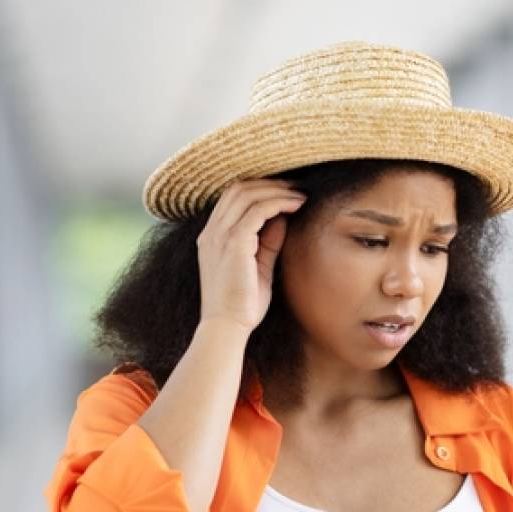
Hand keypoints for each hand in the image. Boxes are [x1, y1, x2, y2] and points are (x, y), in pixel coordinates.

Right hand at [196, 178, 305, 331]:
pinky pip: (258, 211)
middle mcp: (212, 232)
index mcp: (212, 237)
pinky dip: (279, 203)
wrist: (227, 327)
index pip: (231, 198)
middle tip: (296, 187)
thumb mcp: (258, 266)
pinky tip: (297, 206)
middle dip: (269, 183)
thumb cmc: (243, 304)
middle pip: (238, 189)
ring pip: (248, 195)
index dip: (259, 188)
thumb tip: (282, 218)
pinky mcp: (234, 244)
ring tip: (300, 195)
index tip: (285, 191)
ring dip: (277, 191)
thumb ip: (267, 241)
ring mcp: (220, 237)